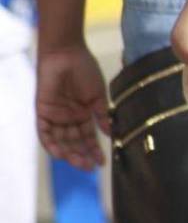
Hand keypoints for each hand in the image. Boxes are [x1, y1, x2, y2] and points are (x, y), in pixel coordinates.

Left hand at [36, 45, 110, 169]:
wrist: (67, 55)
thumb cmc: (85, 71)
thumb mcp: (98, 96)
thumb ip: (102, 115)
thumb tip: (110, 133)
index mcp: (82, 114)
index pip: (87, 137)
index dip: (94, 150)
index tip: (102, 163)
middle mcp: (68, 118)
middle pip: (73, 142)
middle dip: (81, 155)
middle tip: (89, 167)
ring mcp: (55, 116)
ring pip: (60, 141)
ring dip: (69, 153)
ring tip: (79, 163)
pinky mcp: (43, 112)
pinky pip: (45, 133)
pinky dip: (51, 144)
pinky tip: (60, 154)